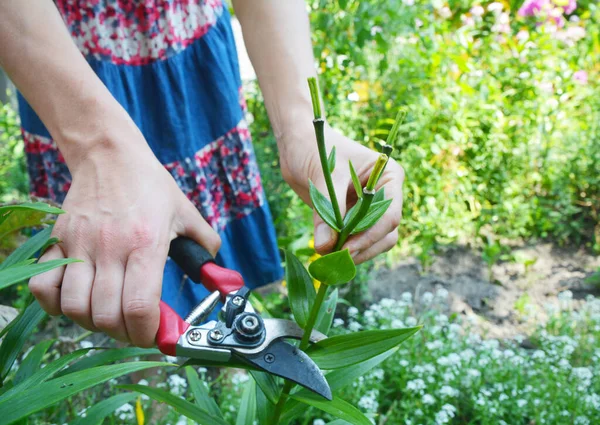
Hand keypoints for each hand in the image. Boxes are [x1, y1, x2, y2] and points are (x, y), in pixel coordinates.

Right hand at [29, 119, 220, 346]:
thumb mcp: (186, 213)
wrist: (111, 155)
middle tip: (136, 327)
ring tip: (109, 314)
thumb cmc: (151, 186)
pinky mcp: (58, 241)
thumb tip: (221, 278)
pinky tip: (77, 299)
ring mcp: (79, 245)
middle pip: (106, 316)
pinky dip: (56, 305)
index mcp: (146, 244)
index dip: (148, 334)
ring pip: (74, 307)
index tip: (156, 336)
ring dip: (93, 322)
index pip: (139, 307)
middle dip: (125, 333)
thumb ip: (206, 247)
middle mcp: (110, 248)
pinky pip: (44, 287)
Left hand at [280, 125, 403, 263]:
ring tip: (329, 259)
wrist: (298, 145)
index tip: (346, 249)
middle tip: (336, 259)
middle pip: (386, 234)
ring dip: (354, 253)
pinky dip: (343, 250)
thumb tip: (325, 247)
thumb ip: (326, 211)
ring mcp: (370, 209)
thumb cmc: (316, 148)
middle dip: (363, 248)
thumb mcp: (323, 176)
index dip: (370, 235)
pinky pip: (355, 241)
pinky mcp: (353, 219)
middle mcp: (385, 195)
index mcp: (389, 177)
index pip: (389, 214)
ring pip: (374, 242)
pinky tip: (327, 254)